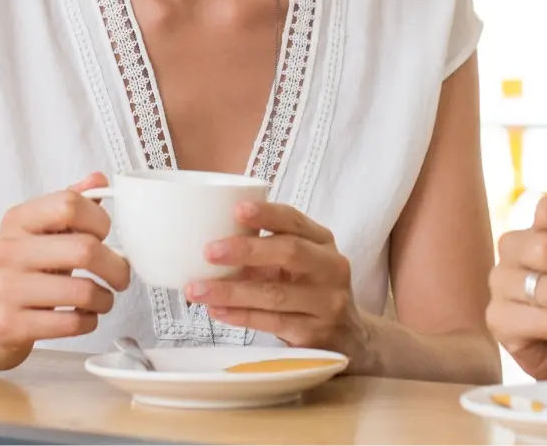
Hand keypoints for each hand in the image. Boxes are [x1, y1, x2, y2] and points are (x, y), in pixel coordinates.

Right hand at [0, 172, 130, 369]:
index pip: (69, 204)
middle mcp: (8, 251)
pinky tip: (83, 316)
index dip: (100, 220)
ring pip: (82, 291)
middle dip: (116, 267)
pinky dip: (89, 321)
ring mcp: (6, 289)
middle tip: (121, 276)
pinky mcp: (10, 325)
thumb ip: (69, 205)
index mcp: (18, 220)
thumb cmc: (21, 272)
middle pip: (84, 250)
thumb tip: (98, 179)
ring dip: (105, 299)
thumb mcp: (39, 233)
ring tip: (102, 299)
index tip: (105, 236)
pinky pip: (70, 323)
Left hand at [188, 202, 367, 359]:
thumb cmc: (311, 291)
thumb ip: (271, 250)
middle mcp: (331, 269)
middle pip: (290, 252)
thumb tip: (213, 239)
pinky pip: (271, 323)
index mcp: (324, 243)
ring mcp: (326, 303)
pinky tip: (216, 310)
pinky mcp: (314, 334)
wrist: (349, 338)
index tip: (236, 209)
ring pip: (275, 294)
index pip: (295, 221)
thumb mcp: (303, 264)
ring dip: (231, 291)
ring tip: (196, 289)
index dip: (267, 213)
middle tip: (209, 251)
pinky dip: (240, 316)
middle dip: (247, 250)